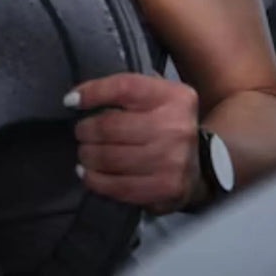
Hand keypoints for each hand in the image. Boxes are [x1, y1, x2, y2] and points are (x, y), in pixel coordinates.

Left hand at [66, 72, 200, 214]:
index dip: (93, 93)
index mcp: (173, 97)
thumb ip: (119, 89)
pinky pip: (120, 187)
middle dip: (85, 130)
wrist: (203, 161)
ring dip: (88, 156)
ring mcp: (173, 161)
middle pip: (110, 126)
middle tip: (81, 133)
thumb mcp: (152, 94)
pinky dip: (96, 180)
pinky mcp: (167, 189)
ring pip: (110, 158)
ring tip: (84, 153)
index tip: (71, 101)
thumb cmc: (164, 122)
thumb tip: (75, 98)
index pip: (124, 87)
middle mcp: (176, 127)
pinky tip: (88, 174)